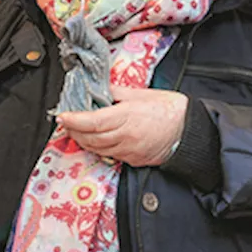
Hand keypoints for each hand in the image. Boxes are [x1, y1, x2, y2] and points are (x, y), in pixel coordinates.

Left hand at [58, 86, 187, 166]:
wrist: (189, 130)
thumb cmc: (169, 109)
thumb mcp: (141, 94)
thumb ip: (116, 94)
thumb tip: (99, 91)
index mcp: (127, 117)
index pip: (92, 122)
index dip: (74, 120)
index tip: (62, 116)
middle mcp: (126, 136)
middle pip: (90, 138)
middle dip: (74, 131)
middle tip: (66, 122)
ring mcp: (129, 150)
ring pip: (97, 149)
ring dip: (83, 140)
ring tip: (77, 130)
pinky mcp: (133, 160)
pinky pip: (109, 155)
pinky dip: (98, 147)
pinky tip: (95, 139)